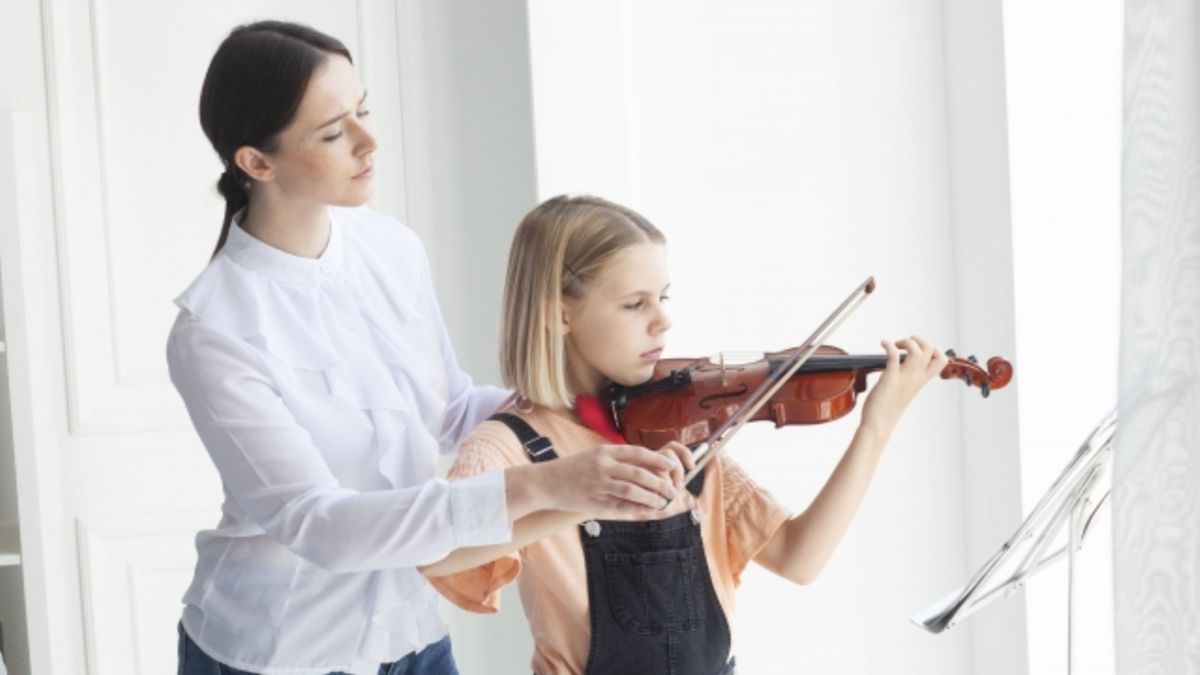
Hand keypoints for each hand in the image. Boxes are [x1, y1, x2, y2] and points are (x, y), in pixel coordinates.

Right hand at [538, 444, 681, 518]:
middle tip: (672, 490)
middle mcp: (603, 467)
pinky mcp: (594, 503)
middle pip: (639, 474)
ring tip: (662, 502)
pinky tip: (647, 512)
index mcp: (604, 452)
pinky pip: (620, 507)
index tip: (672, 466)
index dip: (658, 460)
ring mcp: (598, 485)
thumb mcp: (594, 455)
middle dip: (660, 483)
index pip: (638, 453)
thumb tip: (645, 463)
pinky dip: (636, 510)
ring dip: (651, 498)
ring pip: (632, 491)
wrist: (545, 482)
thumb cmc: (572, 468)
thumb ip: (617, 459)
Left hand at [859, 335, 947, 439]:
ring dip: (906, 341)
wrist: (878, 424)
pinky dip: (888, 345)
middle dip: (920, 339)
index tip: (920, 347)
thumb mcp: (905, 390)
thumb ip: (909, 378)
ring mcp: (904, 378)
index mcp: (921, 381)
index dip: (935, 348)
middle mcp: (916, 378)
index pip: (942, 360)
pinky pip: (894, 356)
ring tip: (896, 344)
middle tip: (906, 343)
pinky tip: (883, 343)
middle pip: (932, 350)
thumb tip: (902, 365)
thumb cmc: (888, 408)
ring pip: (917, 351)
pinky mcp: (890, 379)